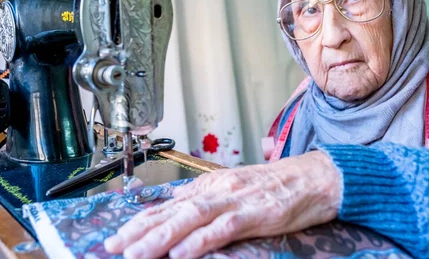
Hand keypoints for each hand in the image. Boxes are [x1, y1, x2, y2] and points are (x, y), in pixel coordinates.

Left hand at [104, 150, 341, 258]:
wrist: (315, 176)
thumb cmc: (277, 186)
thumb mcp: (235, 191)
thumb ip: (209, 204)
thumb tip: (180, 220)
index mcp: (210, 185)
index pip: (167, 205)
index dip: (140, 221)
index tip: (118, 235)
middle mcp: (216, 190)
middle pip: (171, 211)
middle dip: (139, 231)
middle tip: (113, 247)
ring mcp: (235, 200)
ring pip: (189, 219)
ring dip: (160, 238)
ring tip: (135, 254)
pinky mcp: (255, 214)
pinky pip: (222, 229)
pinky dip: (199, 241)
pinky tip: (181, 254)